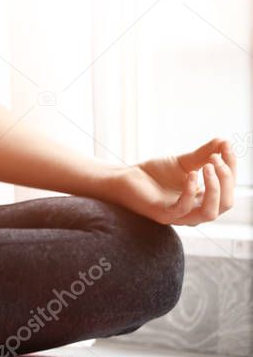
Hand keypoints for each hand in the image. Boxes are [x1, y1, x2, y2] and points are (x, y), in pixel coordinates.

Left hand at [111, 138, 236, 225]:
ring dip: (215, 189)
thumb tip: (225, 141)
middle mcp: (196, 211)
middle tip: (216, 159)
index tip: (227, 147)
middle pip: (226, 203)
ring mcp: (179, 216)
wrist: (125, 178)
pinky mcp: (162, 215)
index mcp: (204, 200)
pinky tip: (190, 174)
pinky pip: (183, 209)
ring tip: (209, 166)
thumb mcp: (184, 162)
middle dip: (226, 179)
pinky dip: (190, 191)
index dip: (231, 167)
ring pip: (210, 213)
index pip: (229, 188)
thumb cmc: (154, 173)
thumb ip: (205, 154)